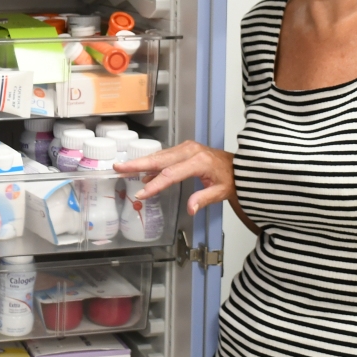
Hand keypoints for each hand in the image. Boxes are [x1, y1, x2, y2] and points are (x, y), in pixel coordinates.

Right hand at [114, 140, 235, 214]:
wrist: (238, 166)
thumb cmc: (230, 179)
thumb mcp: (220, 192)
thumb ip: (203, 199)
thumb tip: (190, 209)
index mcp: (199, 162)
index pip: (171, 174)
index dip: (155, 185)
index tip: (141, 194)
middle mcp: (190, 151)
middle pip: (160, 159)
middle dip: (137, 164)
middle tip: (119, 167)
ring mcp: (186, 147)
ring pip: (159, 155)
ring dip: (141, 162)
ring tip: (123, 167)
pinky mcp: (184, 148)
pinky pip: (164, 155)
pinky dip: (152, 162)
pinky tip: (142, 171)